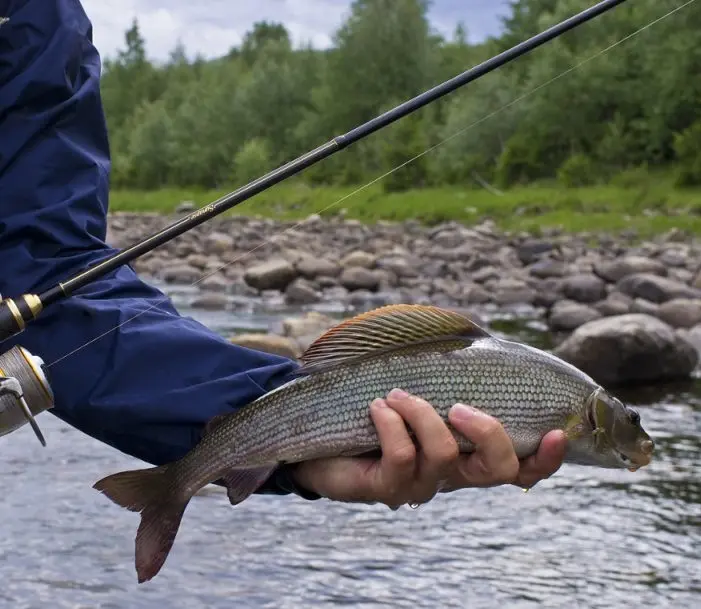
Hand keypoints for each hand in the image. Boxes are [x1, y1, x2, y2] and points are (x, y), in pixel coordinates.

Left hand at [290, 388, 565, 508]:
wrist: (323, 431)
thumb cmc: (379, 403)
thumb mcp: (420, 384)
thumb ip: (451, 370)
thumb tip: (476, 334)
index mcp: (470, 452)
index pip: (522, 466)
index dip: (546, 457)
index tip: (555, 431)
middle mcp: (454, 474)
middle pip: (499, 471)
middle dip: (488, 432)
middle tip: (459, 406)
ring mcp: (422, 485)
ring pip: (445, 455)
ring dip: (422, 414)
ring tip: (395, 394)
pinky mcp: (388, 488)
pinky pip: (403, 456)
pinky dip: (392, 423)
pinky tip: (377, 408)